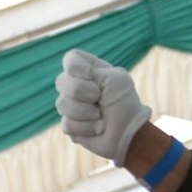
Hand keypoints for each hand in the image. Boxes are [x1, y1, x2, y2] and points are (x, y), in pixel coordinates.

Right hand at [56, 49, 152, 166]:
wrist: (130, 132)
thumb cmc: (125, 103)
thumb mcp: (116, 79)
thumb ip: (92, 71)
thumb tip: (73, 88)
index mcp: (88, 70)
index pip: (70, 59)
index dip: (77, 68)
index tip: (92, 76)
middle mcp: (76, 85)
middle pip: (61, 82)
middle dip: (84, 92)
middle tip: (100, 98)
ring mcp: (71, 105)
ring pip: (62, 105)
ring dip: (86, 112)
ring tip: (100, 116)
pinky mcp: (70, 125)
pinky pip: (67, 124)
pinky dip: (86, 128)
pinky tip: (97, 128)